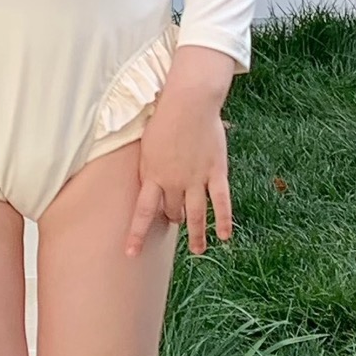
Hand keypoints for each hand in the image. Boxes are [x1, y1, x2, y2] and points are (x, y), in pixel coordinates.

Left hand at [123, 46, 235, 258]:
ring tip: (198, 250)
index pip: (142, 213)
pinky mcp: (217, 172)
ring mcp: (197, 179)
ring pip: (196, 215)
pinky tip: (225, 237)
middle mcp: (174, 182)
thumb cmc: (164, 116)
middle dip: (173, 217)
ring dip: (197, 235)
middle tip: (175, 220)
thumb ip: (149, 166)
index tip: (131, 254)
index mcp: (152, 175)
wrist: (189, 102)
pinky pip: (221, 203)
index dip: (136, 235)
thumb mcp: (147, 144)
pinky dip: (224, 221)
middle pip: (173, 211)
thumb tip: (149, 179)